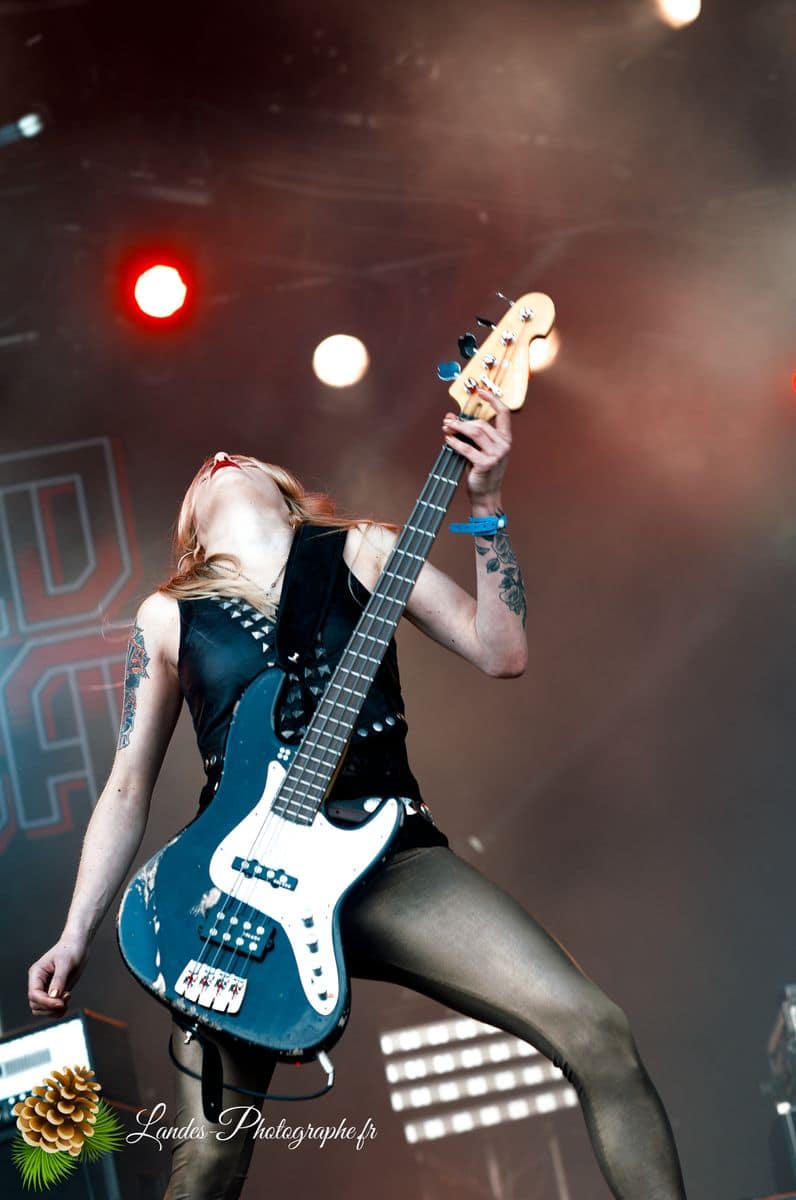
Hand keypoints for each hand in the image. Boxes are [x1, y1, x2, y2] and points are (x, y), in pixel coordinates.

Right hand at [28, 939, 88, 1017]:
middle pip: (35, 1005)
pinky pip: (50, 1008)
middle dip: (50, 1007)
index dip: (46, 1002)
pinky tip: (67, 1000)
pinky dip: (58, 1010)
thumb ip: (59, 980)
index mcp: (36, 973)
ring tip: (67, 998)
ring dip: (54, 1010)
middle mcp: (38, 982)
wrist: (78, 945)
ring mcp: (45, 988)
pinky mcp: (54, 992)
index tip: (61, 1003)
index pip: (34, 994)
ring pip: (41, 1009)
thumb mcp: (66, 963)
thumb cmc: (71, 950)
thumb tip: (53, 996)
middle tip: (67, 997)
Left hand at [442, 392, 510, 506]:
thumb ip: (471, 435)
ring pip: (475, 433)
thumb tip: (452, 418)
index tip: (481, 391)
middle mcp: (504, 445)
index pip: (504, 413)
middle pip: (481, 424)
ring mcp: (497, 455)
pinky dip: (455, 442)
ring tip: (446, 426)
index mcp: (505, 439)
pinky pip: (467, 448)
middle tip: (448, 421)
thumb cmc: (482, 471)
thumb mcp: (481, 450)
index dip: (493, 400)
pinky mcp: (486, 464)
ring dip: (458, 428)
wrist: (486, 494)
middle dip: (463, 422)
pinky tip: (448, 439)